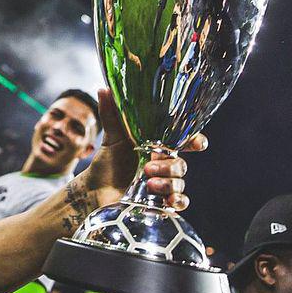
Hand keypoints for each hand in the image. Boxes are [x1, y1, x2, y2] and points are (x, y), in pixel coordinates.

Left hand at [86, 88, 207, 210]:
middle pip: (181, 164)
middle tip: (149, 166)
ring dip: (168, 183)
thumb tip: (105, 89)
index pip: (185, 142)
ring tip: (148, 183)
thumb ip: (111, 114)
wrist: (95, 190)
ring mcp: (163, 184)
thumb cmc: (107, 162)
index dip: (195, 141)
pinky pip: (180, 203)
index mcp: (158, 147)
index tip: (197, 144)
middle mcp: (163, 165)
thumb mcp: (111, 138)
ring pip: (180, 183)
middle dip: (168, 165)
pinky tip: (167, 201)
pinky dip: (177, 202)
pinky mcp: (160, 203)